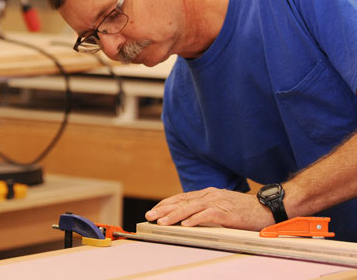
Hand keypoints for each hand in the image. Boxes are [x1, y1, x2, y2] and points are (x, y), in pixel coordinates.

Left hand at [145, 187, 273, 230]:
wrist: (267, 208)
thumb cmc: (245, 210)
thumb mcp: (222, 206)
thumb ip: (207, 208)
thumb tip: (189, 217)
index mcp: (208, 194)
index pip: (182, 197)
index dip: (167, 203)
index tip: (154, 210)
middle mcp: (211, 195)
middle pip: (182, 201)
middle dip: (164, 208)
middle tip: (150, 215)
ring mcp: (219, 202)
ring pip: (191, 207)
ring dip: (175, 215)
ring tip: (162, 222)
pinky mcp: (227, 212)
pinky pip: (208, 215)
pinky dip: (196, 219)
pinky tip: (186, 225)